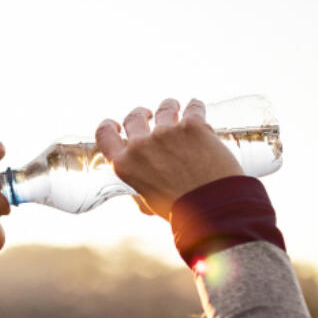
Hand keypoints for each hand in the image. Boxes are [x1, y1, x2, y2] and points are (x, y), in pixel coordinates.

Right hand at [95, 98, 242, 219]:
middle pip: (134, 117)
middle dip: (141, 114)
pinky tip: (196, 107)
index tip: (116, 124)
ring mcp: (166, 133)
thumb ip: (140, 187)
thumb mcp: (149, 202)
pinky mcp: (192, 126)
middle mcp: (141, 146)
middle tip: (150, 116)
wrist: (212, 208)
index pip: (105, 135)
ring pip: (164, 107)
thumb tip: (138, 188)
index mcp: (125, 165)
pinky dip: (195, 107)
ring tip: (177, 110)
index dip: (109, 126)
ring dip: (169, 107)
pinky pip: (193, 107)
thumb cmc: (181, 210)